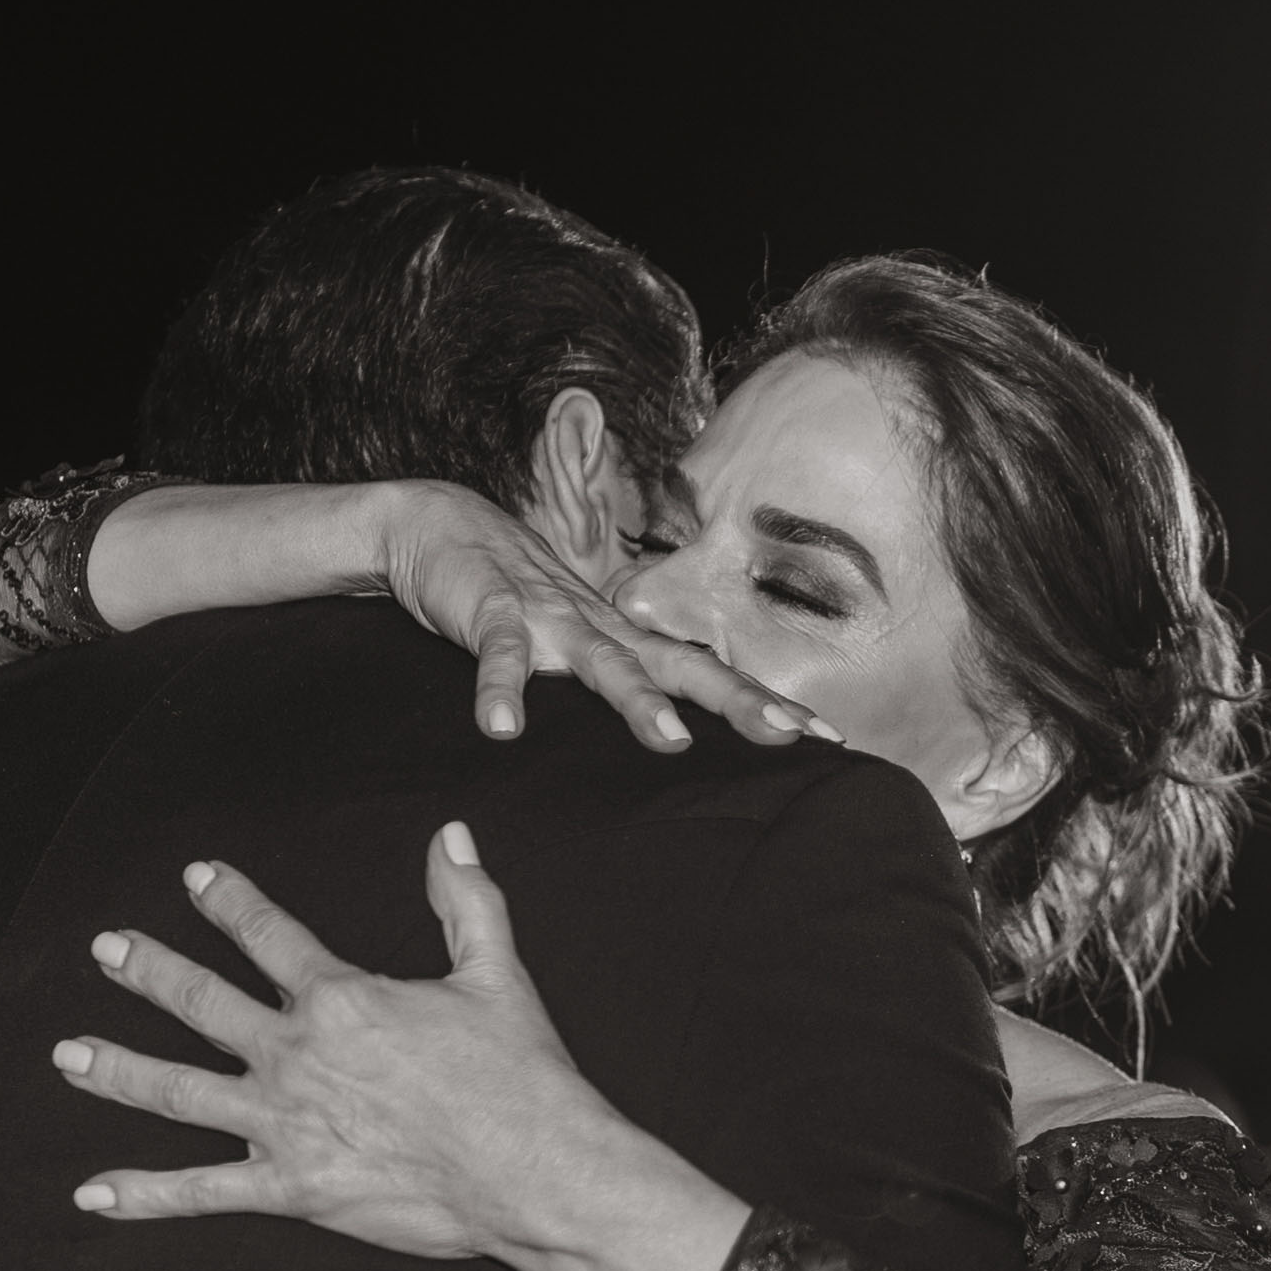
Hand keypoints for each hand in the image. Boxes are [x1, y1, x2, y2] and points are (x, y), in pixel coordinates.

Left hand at [55, 841, 757, 1270]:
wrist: (534, 1169)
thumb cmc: (521, 1076)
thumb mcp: (498, 974)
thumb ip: (466, 901)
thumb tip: (450, 836)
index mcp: (342, 999)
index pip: (268, 936)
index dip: (227, 902)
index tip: (195, 878)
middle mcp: (297, 1054)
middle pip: (201, 1003)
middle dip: (149, 972)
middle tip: (107, 949)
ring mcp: (285, 1122)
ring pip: (179, 1091)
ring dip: (118, 1069)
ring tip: (69, 1055)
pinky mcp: (291, 1187)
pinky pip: (202, 1192)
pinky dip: (144, 1196)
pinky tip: (91, 1194)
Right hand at [366, 483, 823, 754]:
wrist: (442, 527)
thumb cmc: (517, 600)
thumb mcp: (576, 646)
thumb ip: (618, 684)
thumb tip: (669, 739)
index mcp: (628, 641)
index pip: (710, 675)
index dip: (766, 704)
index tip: (829, 736)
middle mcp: (604, 629)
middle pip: (682, 669)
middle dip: (736, 702)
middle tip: (788, 736)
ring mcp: (551, 619)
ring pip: (605, 663)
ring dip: (636, 701)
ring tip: (670, 743)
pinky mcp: (493, 613)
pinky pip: (501, 656)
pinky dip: (500, 691)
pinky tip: (502, 729)